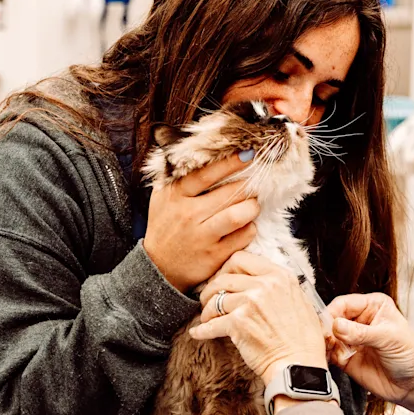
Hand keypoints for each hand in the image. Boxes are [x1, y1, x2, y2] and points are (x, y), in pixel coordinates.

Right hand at [142, 156, 259, 290]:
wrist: (159, 266)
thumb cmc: (166, 224)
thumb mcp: (163, 197)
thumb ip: (179, 175)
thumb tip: (202, 147)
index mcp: (175, 195)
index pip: (205, 174)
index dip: (229, 162)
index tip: (248, 154)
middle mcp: (188, 215)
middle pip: (228, 194)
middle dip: (248, 187)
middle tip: (254, 185)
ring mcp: (201, 236)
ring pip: (238, 215)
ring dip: (252, 207)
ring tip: (253, 205)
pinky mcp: (214, 255)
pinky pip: (243, 236)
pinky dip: (250, 228)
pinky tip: (246, 225)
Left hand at [191, 252, 328, 383]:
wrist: (299, 365)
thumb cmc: (302, 340)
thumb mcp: (300, 301)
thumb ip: (279, 287)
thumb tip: (259, 281)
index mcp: (280, 276)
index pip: (242, 258)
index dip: (227, 269)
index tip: (223, 280)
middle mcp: (265, 285)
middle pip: (224, 277)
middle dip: (212, 288)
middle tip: (209, 299)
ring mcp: (250, 302)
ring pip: (215, 299)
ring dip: (207, 310)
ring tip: (207, 318)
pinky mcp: (238, 323)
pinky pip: (210, 324)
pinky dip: (201, 330)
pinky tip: (198, 332)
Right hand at [324, 294, 413, 404]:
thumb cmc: (411, 356)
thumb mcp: (388, 338)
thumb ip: (361, 332)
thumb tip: (337, 326)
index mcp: (373, 306)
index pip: (344, 303)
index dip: (333, 313)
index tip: (328, 326)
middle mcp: (360, 320)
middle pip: (332, 319)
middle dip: (327, 329)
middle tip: (327, 340)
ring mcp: (352, 340)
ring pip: (328, 336)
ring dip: (326, 343)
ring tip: (334, 351)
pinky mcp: (346, 358)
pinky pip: (329, 353)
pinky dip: (326, 356)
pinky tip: (334, 359)